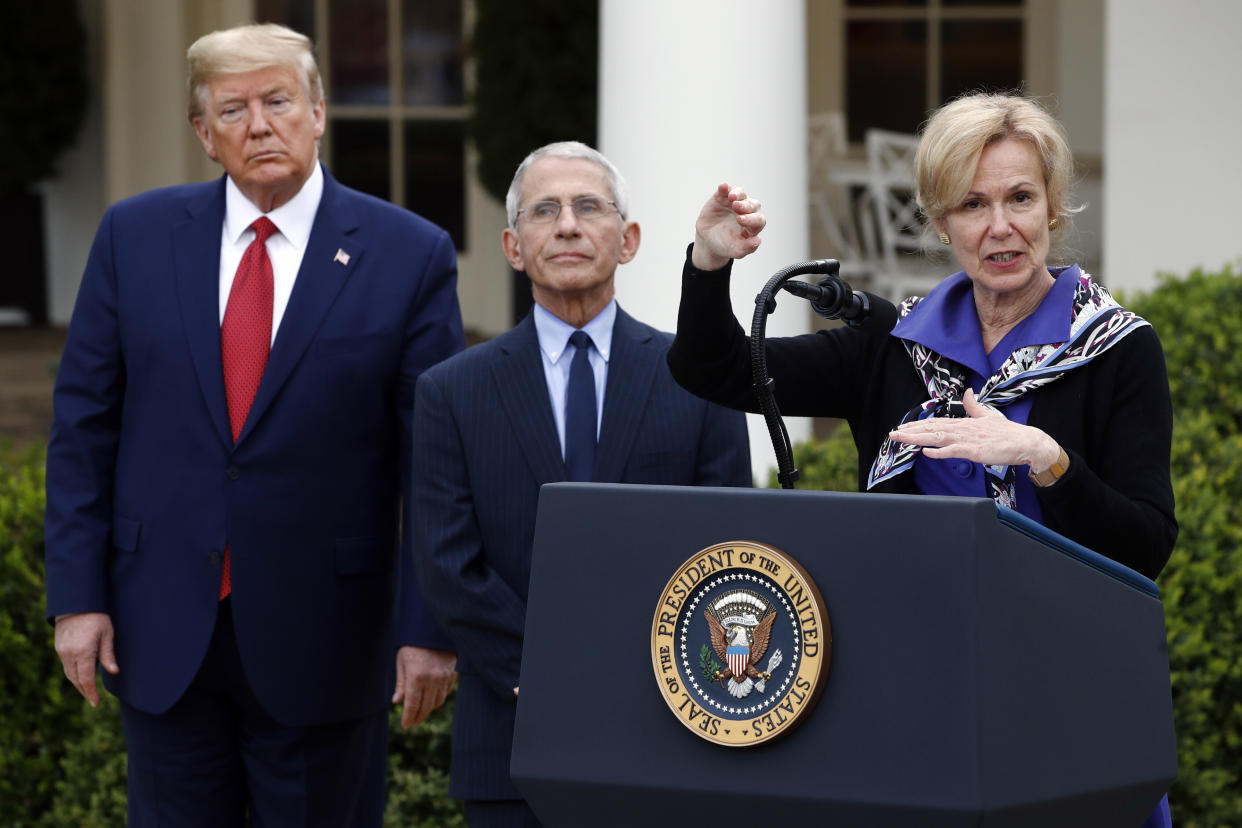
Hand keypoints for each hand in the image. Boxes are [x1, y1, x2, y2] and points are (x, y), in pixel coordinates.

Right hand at [53, 612, 117, 707]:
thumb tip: (114, 672)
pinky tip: (80, 676)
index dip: (91, 693)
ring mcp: (62, 651)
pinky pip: (65, 666)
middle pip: (76, 680)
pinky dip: (73, 674)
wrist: (76, 603)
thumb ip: (108, 655)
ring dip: (78, 684)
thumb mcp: (107, 634)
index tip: (96, 703)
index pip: (86, 679)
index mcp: (83, 652)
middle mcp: (69, 654)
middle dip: (84, 691)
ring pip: (69, 674)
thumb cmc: (96, 617)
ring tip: (88, 691)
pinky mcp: (59, 647)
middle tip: (93, 700)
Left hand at [393, 646, 456, 727]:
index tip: (405, 725)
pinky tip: (432, 699)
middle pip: (426, 707)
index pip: (412, 705)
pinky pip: (447, 692)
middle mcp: (432, 679)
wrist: (432, 629)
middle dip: (418, 717)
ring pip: (438, 702)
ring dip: (429, 709)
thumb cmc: (413, 645)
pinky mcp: (453, 673)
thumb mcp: (402, 662)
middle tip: (412, 722)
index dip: (408, 718)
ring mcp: (444, 677)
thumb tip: (397, 701)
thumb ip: (401, 683)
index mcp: (416, 677)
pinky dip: (439, 698)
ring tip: (421, 711)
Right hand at [691, 183, 765, 270]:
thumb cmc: (725, 245)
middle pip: (752, 205)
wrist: (707, 240)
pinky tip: (723, 187)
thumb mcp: (734, 250)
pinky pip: (725, 189)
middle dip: (745, 205)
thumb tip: (758, 240)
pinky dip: (725, 187)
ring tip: (731, 197)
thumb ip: (746, 248)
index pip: (758, 220)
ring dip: (738, 194)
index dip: (751, 219)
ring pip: (741, 194)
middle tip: (736, 207)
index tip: (740, 220)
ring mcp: (735, 203)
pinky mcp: (722, 197)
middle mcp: (747, 212)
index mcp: (753, 225)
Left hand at [888, 388, 1061, 469]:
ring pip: (938, 438)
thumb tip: (967, 392)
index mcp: (965, 422)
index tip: (903, 428)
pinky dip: (940, 452)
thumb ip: (974, 405)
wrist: (1026, 442)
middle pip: (932, 428)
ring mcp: (968, 440)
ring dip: (918, 439)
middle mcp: (963, 429)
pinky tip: (926, 452)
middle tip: (893, 434)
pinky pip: (954, 451)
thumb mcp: (988, 415)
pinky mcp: (975, 451)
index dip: (918, 425)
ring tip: (901, 439)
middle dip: (911, 431)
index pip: (936, 422)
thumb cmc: (1007, 432)